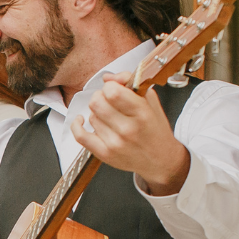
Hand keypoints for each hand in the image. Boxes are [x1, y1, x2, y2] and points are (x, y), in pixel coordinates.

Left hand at [69, 71, 190, 195]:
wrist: (161, 160)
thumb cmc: (155, 129)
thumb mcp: (150, 101)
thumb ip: (130, 82)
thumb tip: (108, 78)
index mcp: (142, 113)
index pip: (112, 92)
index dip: (111, 87)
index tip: (115, 90)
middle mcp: (128, 129)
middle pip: (97, 102)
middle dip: (101, 97)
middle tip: (110, 101)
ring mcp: (115, 143)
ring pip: (91, 116)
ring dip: (97, 113)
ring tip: (110, 117)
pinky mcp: (104, 154)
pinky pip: (80, 135)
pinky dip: (77, 125)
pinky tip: (81, 120)